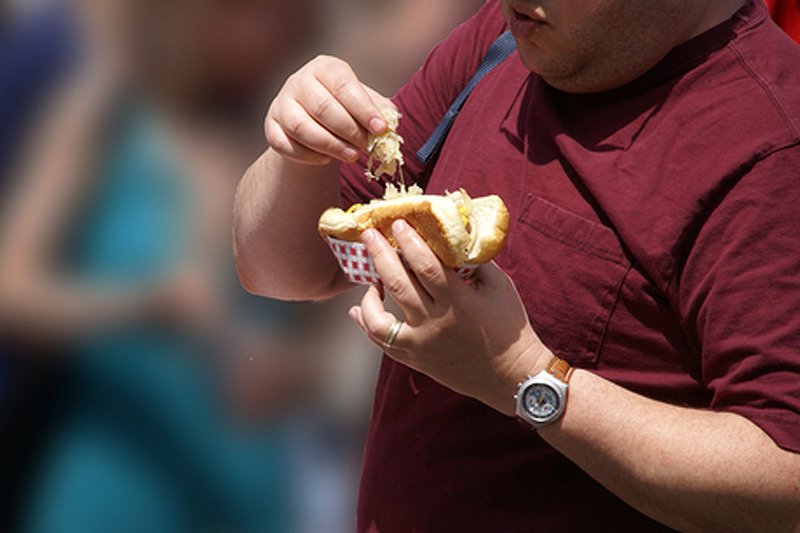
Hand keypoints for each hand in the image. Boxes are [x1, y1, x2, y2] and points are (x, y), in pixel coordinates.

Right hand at [264, 55, 393, 165]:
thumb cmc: (344, 108)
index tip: (380, 128)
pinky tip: (325, 160)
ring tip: (351, 156)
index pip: (343, 85)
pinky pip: (285, 144)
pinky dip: (307, 156)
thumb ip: (378, 109)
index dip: (363, 108)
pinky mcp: (271, 127)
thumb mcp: (363, 102)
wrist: (313, 121)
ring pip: (301, 127)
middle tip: (365, 147)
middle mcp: (299, 81)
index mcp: (325, 68)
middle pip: (322, 107)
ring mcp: (281, 104)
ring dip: (330, 146)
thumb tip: (391, 121)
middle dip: (349, 131)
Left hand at [349, 219, 551, 415]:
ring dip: (368, 294)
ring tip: (370, 278)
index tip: (398, 224)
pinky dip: (367, 324)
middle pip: (397, 284)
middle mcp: (435, 324)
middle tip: (370, 235)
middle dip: (380, 254)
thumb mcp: (500, 287)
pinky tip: (360, 309)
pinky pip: (382, 342)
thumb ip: (475, 262)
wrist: (511, 375)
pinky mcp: (416, 360)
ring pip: (379, 319)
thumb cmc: (509, 327)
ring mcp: (422, 345)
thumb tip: (451, 238)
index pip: (426, 266)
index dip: (409, 242)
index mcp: (459, 302)